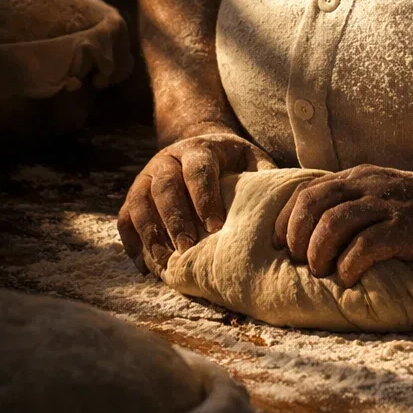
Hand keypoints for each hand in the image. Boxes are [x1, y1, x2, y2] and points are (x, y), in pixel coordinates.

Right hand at [118, 124, 273, 273]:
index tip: (215, 227)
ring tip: (164, 262)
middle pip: (165, 187)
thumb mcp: (250, 159)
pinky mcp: (134, 195)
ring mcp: (145, 177)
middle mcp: (167, 160)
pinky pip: (125, 218)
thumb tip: (286, 202)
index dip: (205, 198)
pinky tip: (145, 266)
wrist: (197, 146)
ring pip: (139, 203)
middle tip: (188, 250)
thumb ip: (263, 175)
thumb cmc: (231, 161)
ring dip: (151, 233)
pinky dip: (132, 243)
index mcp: (199, 150)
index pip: (198, 171)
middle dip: (175, 219)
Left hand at [274, 165, 412, 287]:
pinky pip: (367, 243)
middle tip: (303, 264)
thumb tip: (314, 234)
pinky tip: (351, 278)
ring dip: (320, 252)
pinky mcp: (410, 227)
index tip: (282, 247)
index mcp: (362, 178)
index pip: (307, 192)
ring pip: (334, 222)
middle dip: (297, 237)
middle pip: (313, 204)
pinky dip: (350, 264)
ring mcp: (391, 204)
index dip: (286, 221)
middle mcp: (372, 185)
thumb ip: (356, 205)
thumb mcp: (388, 199)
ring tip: (324, 273)